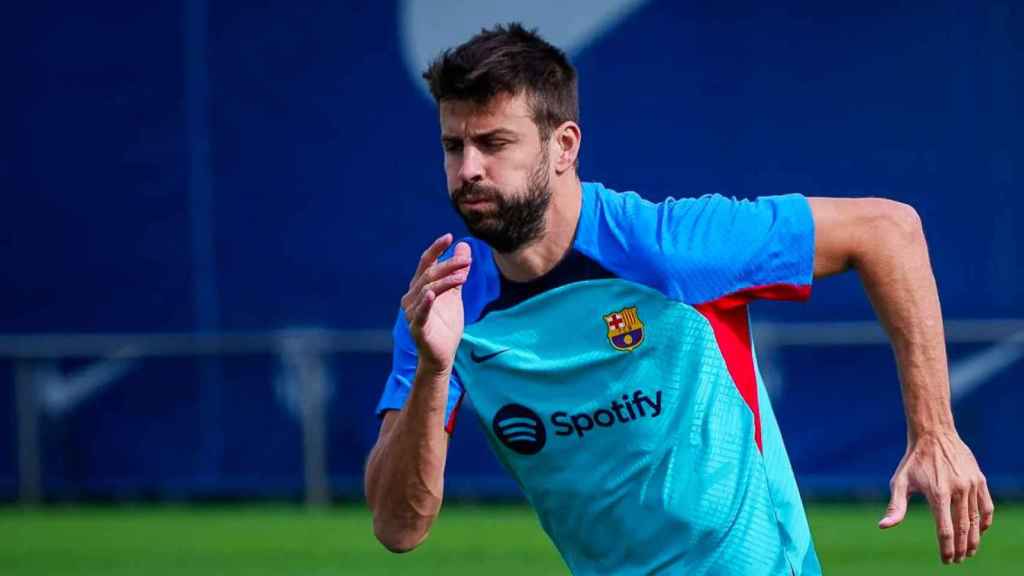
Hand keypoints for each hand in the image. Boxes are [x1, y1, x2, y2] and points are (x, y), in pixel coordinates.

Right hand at [400, 233, 471, 374]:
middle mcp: (412, 297)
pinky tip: (432, 294)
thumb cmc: (445, 325)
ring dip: (445, 281)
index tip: (449, 237)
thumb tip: (464, 246)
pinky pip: (420, 314)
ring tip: (463, 276)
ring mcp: (412, 313)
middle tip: (467, 260)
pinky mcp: (417, 328)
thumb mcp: (455, 295)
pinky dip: (425, 304)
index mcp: (419, 287)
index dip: (436, 249)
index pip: (426, 263)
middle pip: (429, 275)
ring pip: (427, 290)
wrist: (442, 356)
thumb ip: (458, 272)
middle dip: (448, 265)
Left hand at [879, 430, 994, 563]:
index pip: (945, 529)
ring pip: (977, 520)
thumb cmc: (913, 461)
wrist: (933, 434)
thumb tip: (883, 526)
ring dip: (974, 538)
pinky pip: (986, 506)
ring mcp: (970, 485)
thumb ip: (896, 507)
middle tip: (959, 559)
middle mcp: (957, 490)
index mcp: (937, 493)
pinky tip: (979, 529)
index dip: (946, 548)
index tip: (946, 560)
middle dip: (962, 547)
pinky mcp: (979, 480)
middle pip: (963, 528)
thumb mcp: (900, 482)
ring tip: (970, 550)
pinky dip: (984, 521)